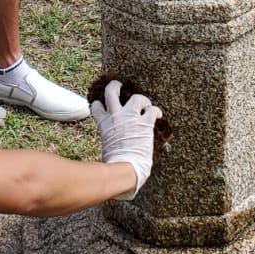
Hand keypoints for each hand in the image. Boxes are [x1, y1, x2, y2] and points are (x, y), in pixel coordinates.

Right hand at [90, 80, 162, 197]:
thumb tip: (109, 155)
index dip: (99, 105)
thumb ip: (109, 143)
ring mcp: (130, 118)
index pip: (96, 107)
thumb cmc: (114, 165)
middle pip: (111, 92)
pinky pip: (152, 110)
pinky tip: (158, 115)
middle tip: (118, 85)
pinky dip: (156, 111)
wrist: (124, 168)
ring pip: (135, 97)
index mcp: (104, 125)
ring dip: (141, 98)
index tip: (102, 105)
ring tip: (145, 103)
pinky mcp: (144, 123)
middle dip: (114, 86)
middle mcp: (115, 117)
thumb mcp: (106, 149)